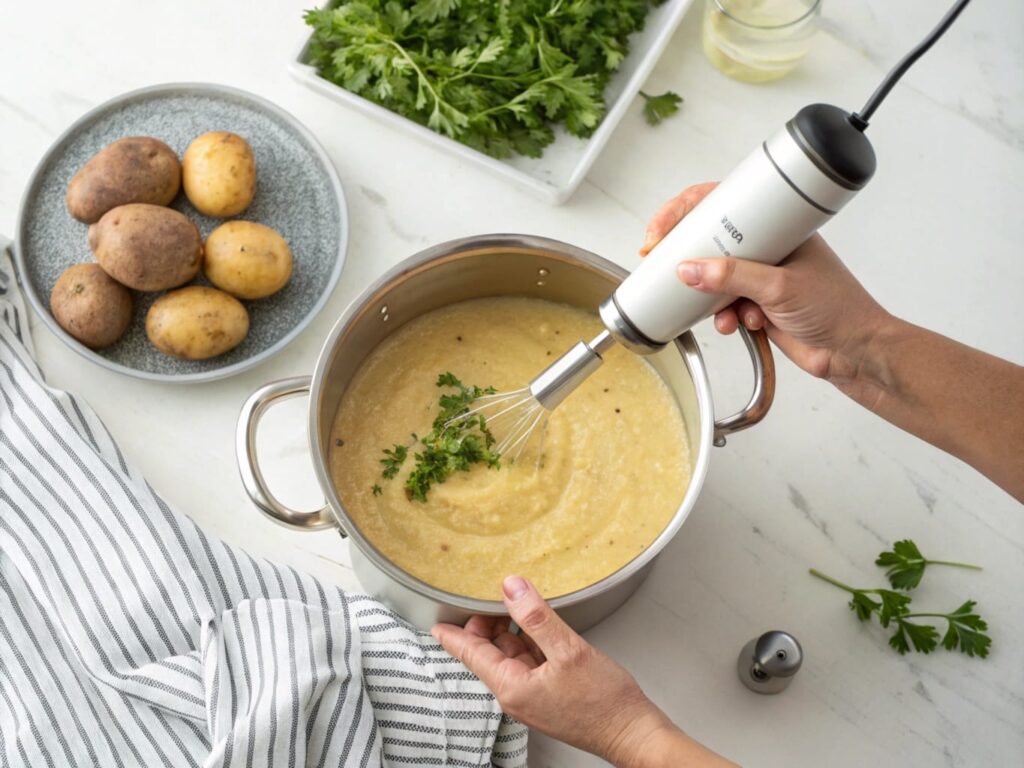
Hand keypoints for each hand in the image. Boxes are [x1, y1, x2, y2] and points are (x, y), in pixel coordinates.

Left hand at [432, 576, 732, 766]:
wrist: (632, 731)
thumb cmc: (605, 703)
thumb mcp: (569, 650)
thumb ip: (536, 618)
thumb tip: (511, 588)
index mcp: (511, 687)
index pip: (470, 654)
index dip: (453, 634)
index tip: (437, 621)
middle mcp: (516, 694)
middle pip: (489, 652)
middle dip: (487, 624)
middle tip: (492, 594)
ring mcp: (532, 696)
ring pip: (510, 655)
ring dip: (511, 631)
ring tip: (517, 603)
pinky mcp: (548, 694)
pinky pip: (529, 662)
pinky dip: (529, 642)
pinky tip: (541, 627)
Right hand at [642, 183, 891, 387]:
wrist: (855, 353)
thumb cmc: (839, 309)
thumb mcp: (780, 287)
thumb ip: (732, 277)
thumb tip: (689, 269)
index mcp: (779, 228)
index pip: (725, 204)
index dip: (687, 212)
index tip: (662, 231)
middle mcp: (769, 249)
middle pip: (713, 242)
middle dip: (692, 258)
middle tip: (667, 264)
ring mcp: (762, 278)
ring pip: (716, 279)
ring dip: (713, 298)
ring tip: (727, 312)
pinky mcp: (758, 307)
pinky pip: (725, 307)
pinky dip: (726, 318)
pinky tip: (742, 325)